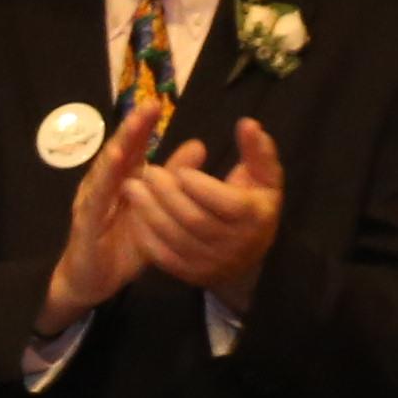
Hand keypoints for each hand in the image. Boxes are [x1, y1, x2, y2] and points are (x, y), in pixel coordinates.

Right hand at [37, 116, 155, 329]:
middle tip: (149, 106)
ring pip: (105, 171)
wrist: (91, 280)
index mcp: (121, 181)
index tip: (158, 103)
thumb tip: (199, 146)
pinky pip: (95, 201)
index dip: (144, 127)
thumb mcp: (155, 212)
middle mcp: (103, 185)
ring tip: (131, 128)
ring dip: (118, 148)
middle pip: (118, 152)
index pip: (134, 148)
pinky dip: (104, 182)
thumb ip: (174, 181)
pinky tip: (114, 165)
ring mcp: (91, 202)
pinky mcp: (85, 224)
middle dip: (132, 128)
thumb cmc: (121, 245)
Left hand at [123, 116, 282, 298]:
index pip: (224, 202)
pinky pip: (164, 257)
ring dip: (150, 212)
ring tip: (133, 187)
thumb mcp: (265, 176)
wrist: (250, 254)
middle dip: (167, 195)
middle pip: (194, 220)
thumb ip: (257, 150)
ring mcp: (212, 263)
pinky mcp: (192, 275)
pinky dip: (147, 235)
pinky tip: (135, 214)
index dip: (199, 186)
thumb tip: (247, 123)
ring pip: (175, 238)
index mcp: (254, 217)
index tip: (181, 170)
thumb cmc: (255, 205)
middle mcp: (234, 244)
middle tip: (148, 172)